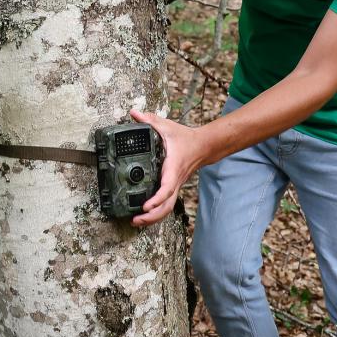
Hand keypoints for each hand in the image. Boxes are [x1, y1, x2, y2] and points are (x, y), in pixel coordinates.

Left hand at [129, 109, 207, 227]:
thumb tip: (134, 113)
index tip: (146, 206)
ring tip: (137, 222)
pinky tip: (145, 215)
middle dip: (152, 216)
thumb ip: (149, 120)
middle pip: (167, 206)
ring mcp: (175, 186)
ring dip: (154, 218)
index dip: (156, 199)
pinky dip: (157, 212)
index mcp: (172, 168)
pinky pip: (167, 204)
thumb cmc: (184, 138)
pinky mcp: (174, 188)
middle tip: (136, 220)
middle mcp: (174, 181)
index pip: (166, 188)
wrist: (203, 146)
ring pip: (167, 208)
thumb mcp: (166, 126)